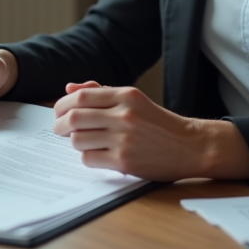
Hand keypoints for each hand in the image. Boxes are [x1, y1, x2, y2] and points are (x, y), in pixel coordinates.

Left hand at [52, 82, 248, 180]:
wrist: (190, 146)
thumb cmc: (159, 123)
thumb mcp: (134, 100)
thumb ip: (102, 92)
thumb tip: (71, 88)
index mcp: (126, 95)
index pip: (82, 97)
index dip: (63, 104)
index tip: (59, 112)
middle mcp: (124, 115)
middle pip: (75, 117)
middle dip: (60, 124)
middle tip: (60, 129)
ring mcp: (124, 139)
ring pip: (79, 140)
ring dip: (74, 142)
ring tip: (82, 142)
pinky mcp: (125, 160)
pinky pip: (89, 158)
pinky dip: (87, 157)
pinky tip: (96, 154)